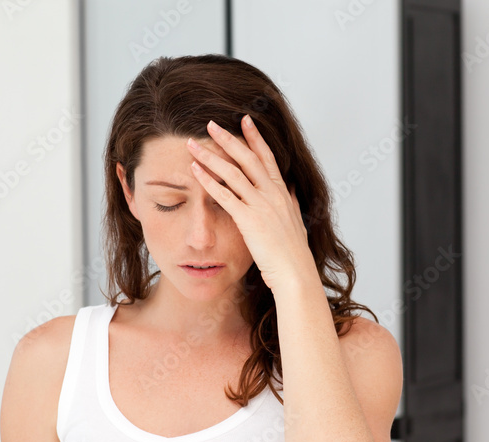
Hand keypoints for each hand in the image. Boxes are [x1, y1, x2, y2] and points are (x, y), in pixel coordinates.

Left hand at [185, 115, 318, 294]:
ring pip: (233, 172)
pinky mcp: (249, 219)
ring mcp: (262, 205)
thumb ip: (291, 203)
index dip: (255, 137)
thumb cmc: (293, 254)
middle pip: (248, 157)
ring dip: (210, 156)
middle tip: (210, 123)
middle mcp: (273, 194)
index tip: (244, 119)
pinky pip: (225, 195)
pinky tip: (194, 171)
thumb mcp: (296, 222)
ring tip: (192, 143)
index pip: (267, 157)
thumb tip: (291, 190)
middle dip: (228, 138)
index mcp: (283, 193)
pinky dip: (208, 180)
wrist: (295, 273)